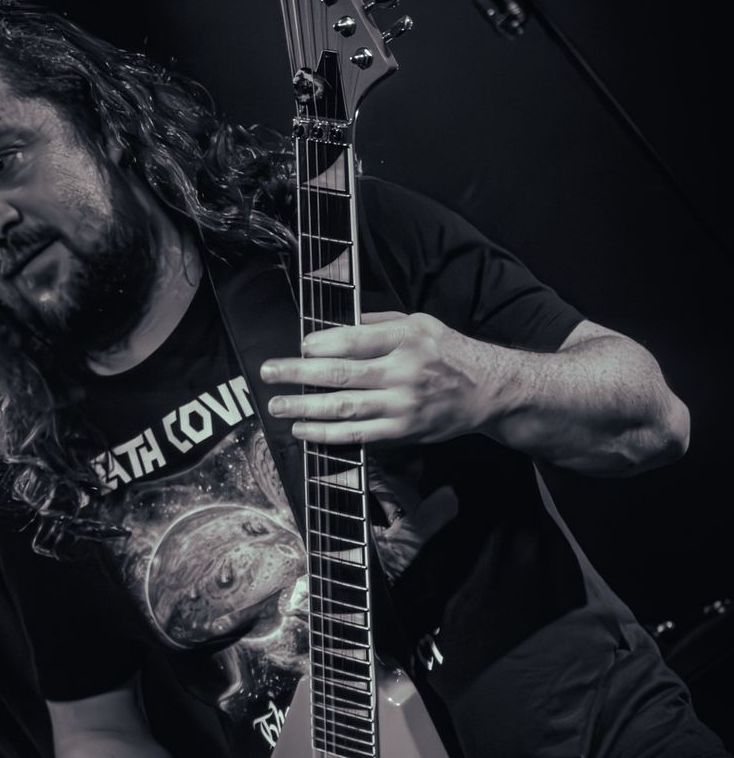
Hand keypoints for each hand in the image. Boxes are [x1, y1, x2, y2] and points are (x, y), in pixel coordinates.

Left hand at [260, 310, 496, 446]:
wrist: (488, 390)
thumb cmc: (448, 352)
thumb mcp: (420, 323)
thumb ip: (378, 323)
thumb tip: (334, 327)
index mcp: (406, 338)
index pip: (355, 339)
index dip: (322, 343)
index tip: (300, 345)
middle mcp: (403, 371)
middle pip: (341, 373)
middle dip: (299, 373)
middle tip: (269, 372)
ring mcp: (402, 405)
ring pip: (344, 407)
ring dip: (305, 408)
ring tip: (278, 406)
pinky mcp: (403, 431)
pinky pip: (358, 434)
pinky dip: (327, 434)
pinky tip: (305, 430)